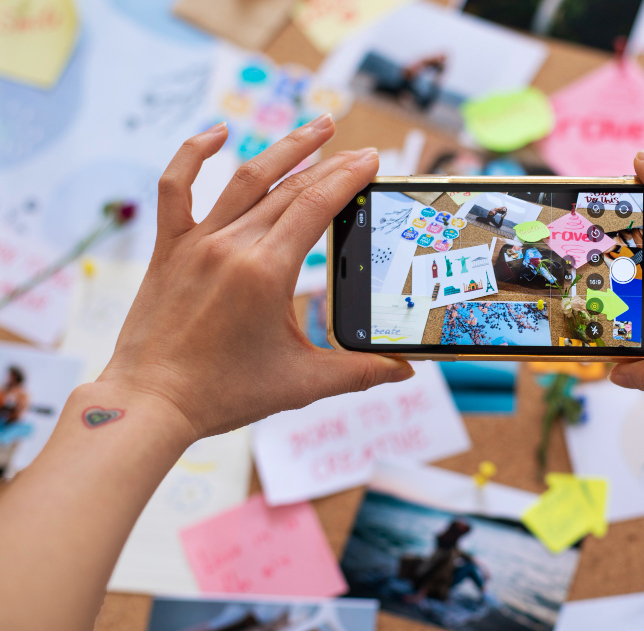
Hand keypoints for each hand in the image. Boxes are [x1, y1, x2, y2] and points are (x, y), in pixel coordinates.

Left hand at [97, 115, 412, 440]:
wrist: (151, 403)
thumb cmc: (224, 394)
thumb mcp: (303, 383)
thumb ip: (360, 372)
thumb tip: (406, 369)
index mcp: (266, 273)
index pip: (316, 207)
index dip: (347, 179)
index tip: (371, 161)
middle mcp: (231, 246)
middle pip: (290, 189)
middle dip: (331, 166)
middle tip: (360, 153)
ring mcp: (196, 243)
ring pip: (244, 178)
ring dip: (284, 148)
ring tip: (317, 127)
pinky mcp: (169, 249)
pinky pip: (176, 188)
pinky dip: (192, 155)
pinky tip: (215, 132)